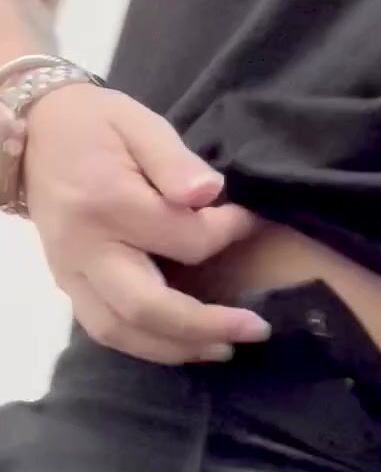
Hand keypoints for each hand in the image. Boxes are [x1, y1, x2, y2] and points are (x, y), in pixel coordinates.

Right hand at [24, 84, 269, 363]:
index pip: (184, 239)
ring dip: (177, 348)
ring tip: (224, 348)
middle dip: (207, 325)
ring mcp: (70, 272)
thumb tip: (209, 193)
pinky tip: (182, 344)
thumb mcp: (138, 123)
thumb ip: (174, 160)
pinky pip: (104, 329)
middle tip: (256, 329)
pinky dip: (146, 345)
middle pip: (147, 308)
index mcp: (108, 204)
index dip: (228, 235)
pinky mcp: (67, 284)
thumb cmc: (95, 125)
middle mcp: (85, 248)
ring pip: (122, 331)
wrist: (34, 133)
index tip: (251, 221)